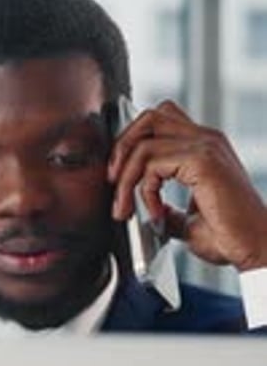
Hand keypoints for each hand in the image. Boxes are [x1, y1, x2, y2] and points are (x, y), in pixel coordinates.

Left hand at [107, 100, 266, 271]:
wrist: (256, 248)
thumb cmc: (231, 237)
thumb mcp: (189, 222)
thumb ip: (168, 211)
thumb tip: (150, 211)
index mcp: (205, 148)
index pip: (160, 122)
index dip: (132, 144)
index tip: (119, 180)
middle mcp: (206, 140)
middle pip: (150, 117)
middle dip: (122, 147)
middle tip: (113, 182)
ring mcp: (205, 147)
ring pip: (144, 142)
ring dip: (125, 177)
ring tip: (126, 208)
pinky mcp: (202, 161)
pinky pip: (152, 163)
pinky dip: (144, 190)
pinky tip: (155, 214)